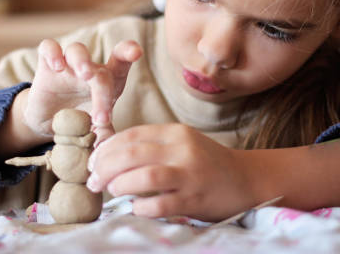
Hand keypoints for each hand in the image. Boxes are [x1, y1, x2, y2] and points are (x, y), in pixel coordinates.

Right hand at [24, 38, 141, 143]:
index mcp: (108, 82)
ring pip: (77, 49)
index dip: (128, 52)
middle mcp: (90, 69)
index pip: (121, 62)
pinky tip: (56, 66)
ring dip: (82, 59)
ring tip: (84, 73)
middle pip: (100, 71)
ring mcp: (68, 65)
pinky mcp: (47, 66)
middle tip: (100, 117)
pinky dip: (52, 52)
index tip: (136, 52)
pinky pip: (49, 47)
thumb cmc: (80, 121)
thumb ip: (104, 136)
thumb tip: (110, 147)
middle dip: (102, 92)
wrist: (50, 124)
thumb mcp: (94, 130)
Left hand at [85, 123, 256, 220]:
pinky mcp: (195, 199)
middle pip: (132, 154)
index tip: (93, 162)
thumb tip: (108, 156)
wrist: (246, 180)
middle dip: (104, 168)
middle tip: (93, 181)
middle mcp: (182, 149)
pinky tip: (137, 207)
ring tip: (112, 191)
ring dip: (120, 184)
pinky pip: (161, 204)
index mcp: (175, 132)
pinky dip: (142, 207)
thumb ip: (151, 145)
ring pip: (144, 176)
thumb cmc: (205, 163)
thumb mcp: (181, 144)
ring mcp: (190, 175)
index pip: (131, 135)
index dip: (106, 149)